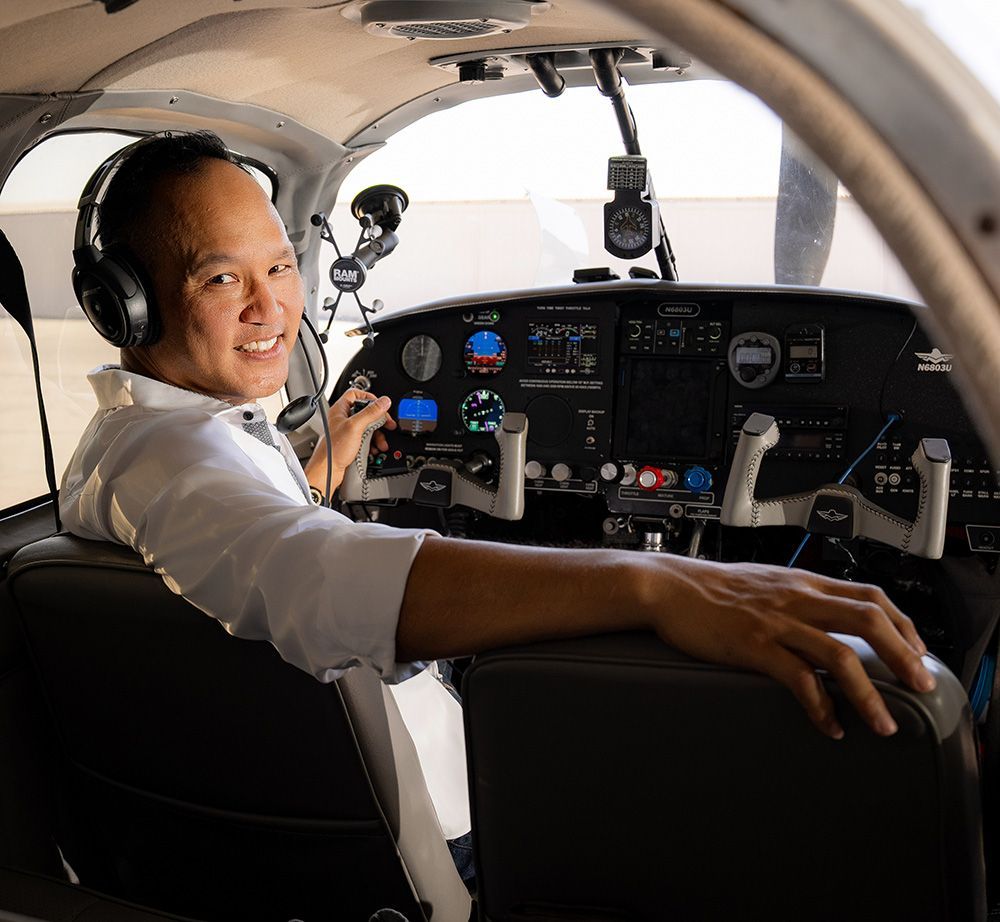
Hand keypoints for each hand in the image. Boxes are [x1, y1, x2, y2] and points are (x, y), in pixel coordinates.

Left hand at [303, 389, 396, 495]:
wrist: (328, 471)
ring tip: (381, 442)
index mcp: (340, 410)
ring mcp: (348, 432)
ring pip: (368, 427)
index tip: (380, 405)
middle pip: (366, 412)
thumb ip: (370, 412)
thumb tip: (384, 401)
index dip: (369, 397)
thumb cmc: (333, 450)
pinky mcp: (352, 444)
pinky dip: (373, 443)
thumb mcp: (355, 427)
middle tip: (387, 424)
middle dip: (378, 420)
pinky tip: (375, 448)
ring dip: (378, 434)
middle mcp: (344, 419)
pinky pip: (367, 439)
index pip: (355, 394)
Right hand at [646, 557, 934, 739]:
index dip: (903, 624)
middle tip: (920, 686)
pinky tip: (828, 725)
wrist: (667, 586)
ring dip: (869, 694)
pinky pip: (799, 679)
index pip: (870, 595)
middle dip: (904, 656)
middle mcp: (796, 598)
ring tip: (883, 723)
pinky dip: (820, 706)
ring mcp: (776, 621)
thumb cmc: (710, 589)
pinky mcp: (753, 645)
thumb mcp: (764, 583)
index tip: (916, 652)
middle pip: (869, 620)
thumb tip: (823, 619)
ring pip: (840, 654)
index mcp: (802, 582)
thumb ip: (796, 597)